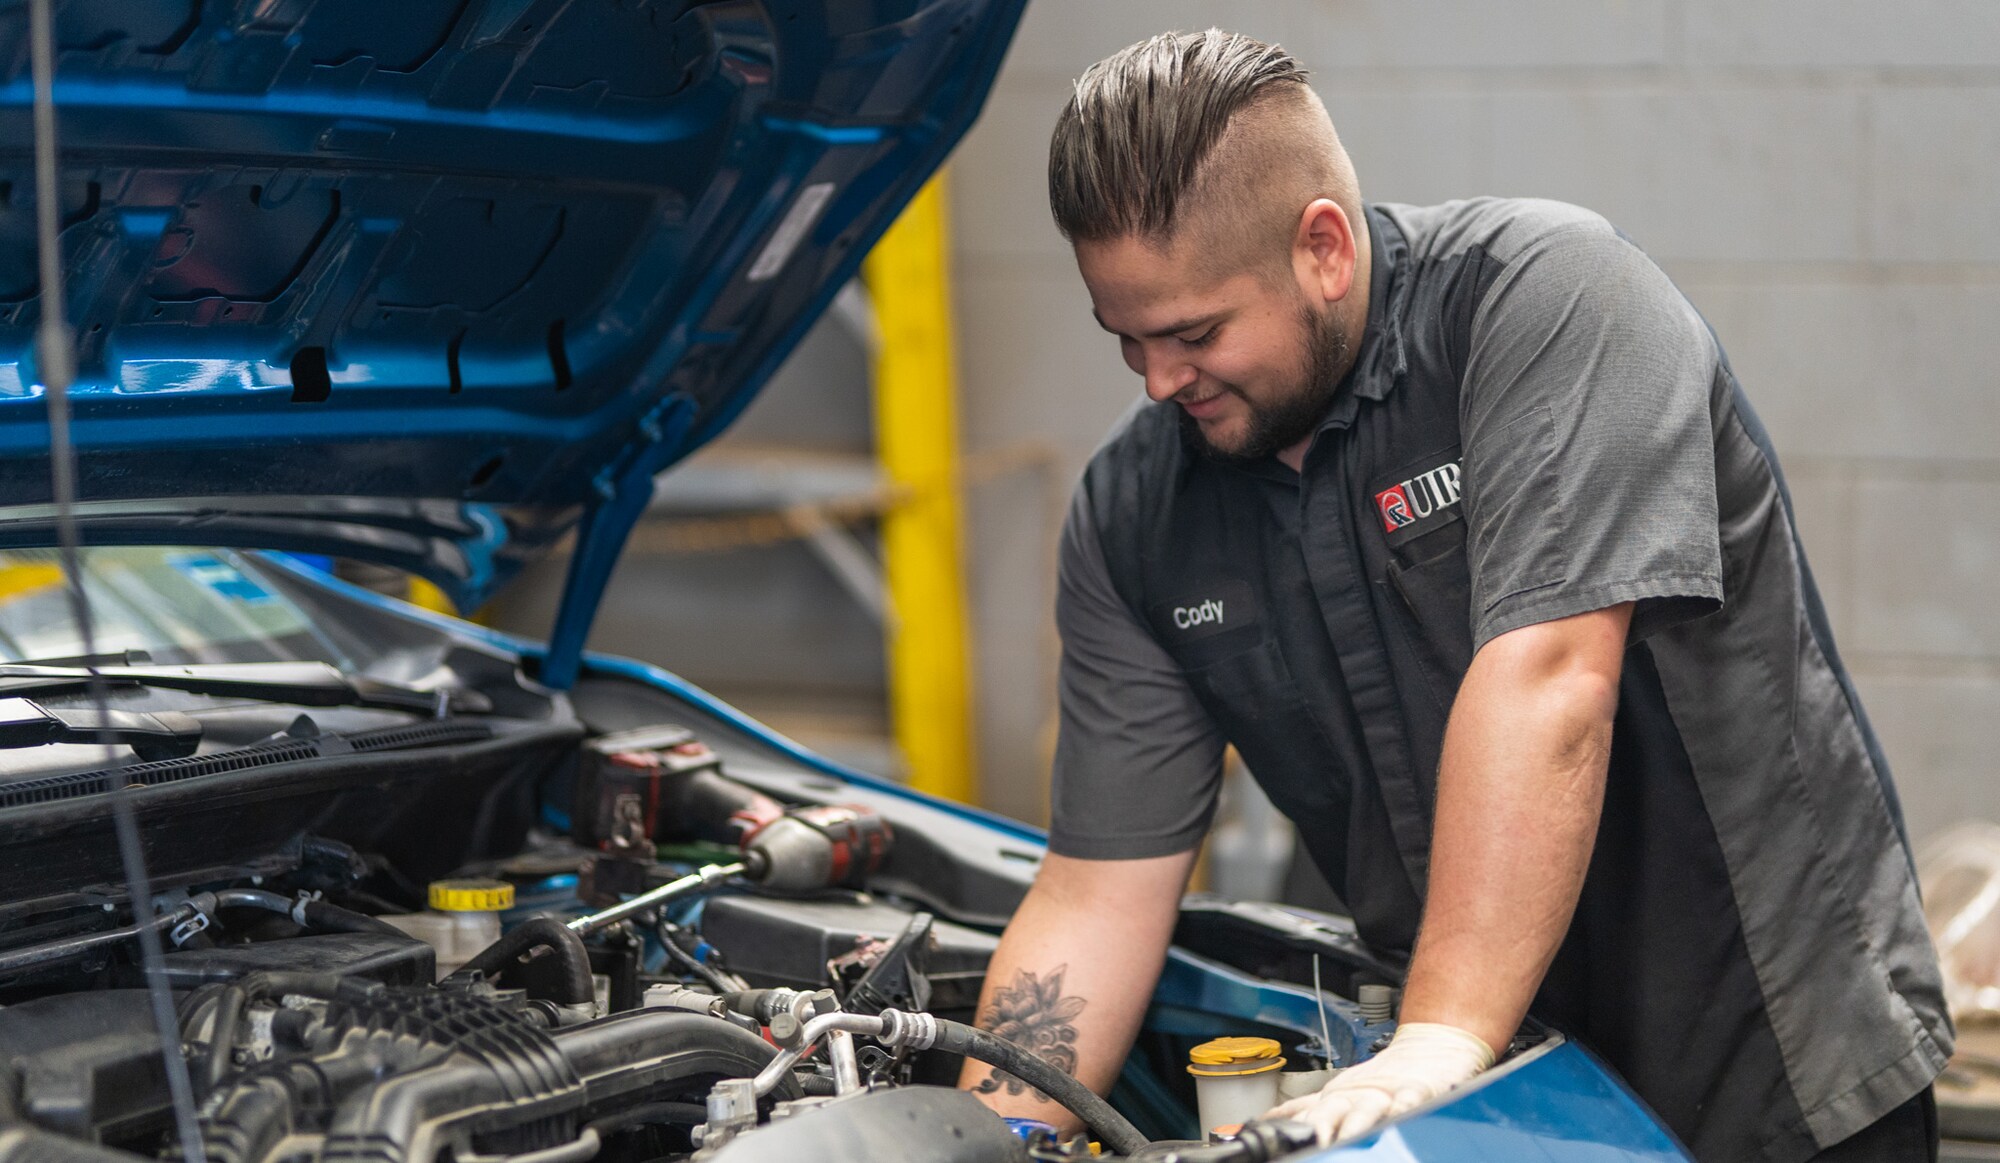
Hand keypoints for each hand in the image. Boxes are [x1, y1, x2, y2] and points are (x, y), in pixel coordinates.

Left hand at [1261, 1022, 1495, 1145]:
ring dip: (1358, 1123)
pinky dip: (1402, 1107)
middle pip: (1333, 1111)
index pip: (1307, 1115)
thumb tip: (1268, 1121)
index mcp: (1335, 1098)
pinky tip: (1398, 1114)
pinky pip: (1409, 1101)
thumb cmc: (1382, 1077)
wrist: (1427, 1047)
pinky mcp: (1416, 1091)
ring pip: (1368, 1109)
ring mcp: (1385, 1093)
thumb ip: (1306, 1109)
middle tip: (1314, 1142)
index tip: (1276, 1143)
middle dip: (1321, 1128)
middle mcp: (1355, 1096)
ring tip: (1349, 1138)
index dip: (1291, 1129)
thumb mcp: (1339, 1092)